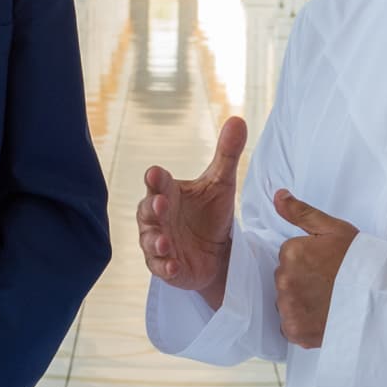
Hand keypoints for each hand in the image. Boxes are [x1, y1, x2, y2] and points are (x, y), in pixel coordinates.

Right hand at [139, 116, 246, 305]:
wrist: (217, 252)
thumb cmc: (211, 213)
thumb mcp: (222, 183)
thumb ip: (227, 154)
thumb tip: (238, 119)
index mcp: (167, 192)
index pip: (158, 182)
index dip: (157, 179)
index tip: (156, 174)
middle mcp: (157, 217)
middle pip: (148, 210)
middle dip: (153, 208)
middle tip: (162, 205)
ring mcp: (158, 242)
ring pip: (150, 240)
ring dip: (156, 240)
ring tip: (165, 242)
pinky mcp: (165, 266)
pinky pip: (160, 267)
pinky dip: (165, 267)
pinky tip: (174, 266)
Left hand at [271, 191, 358, 349]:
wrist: (381, 297)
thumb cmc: (360, 261)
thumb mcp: (333, 229)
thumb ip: (300, 212)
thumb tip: (277, 195)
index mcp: (291, 252)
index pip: (287, 256)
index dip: (308, 260)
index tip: (326, 265)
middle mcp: (284, 280)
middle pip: (284, 279)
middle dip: (301, 280)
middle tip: (328, 283)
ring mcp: (289, 308)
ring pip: (286, 302)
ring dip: (300, 303)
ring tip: (327, 301)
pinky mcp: (296, 331)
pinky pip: (289, 326)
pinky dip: (302, 324)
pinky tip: (322, 317)